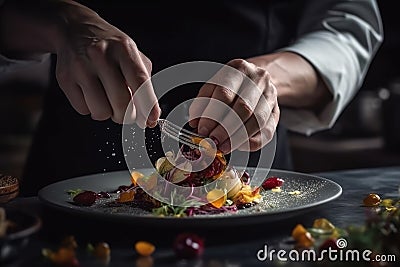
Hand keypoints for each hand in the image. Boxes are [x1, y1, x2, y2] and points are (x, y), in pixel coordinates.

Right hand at [54, 3, 159, 126]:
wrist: (74, 30)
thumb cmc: (109, 47)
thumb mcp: (132, 55)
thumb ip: (143, 83)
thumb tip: (149, 115)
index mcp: (123, 49)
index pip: (139, 82)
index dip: (148, 105)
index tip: (151, 119)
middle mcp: (101, 56)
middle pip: (121, 102)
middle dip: (127, 116)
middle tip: (128, 113)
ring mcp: (80, 67)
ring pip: (101, 111)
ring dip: (108, 113)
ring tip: (107, 99)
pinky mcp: (65, 79)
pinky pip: (83, 110)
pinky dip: (90, 108)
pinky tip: (91, 93)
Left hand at [189, 59, 279, 153]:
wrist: (258, 80)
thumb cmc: (231, 85)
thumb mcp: (213, 87)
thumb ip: (202, 103)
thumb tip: (196, 123)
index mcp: (239, 68)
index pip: (225, 93)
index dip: (212, 115)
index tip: (202, 130)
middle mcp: (258, 79)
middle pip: (243, 108)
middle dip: (225, 129)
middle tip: (213, 142)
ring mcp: (271, 96)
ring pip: (257, 121)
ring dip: (237, 138)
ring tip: (222, 147)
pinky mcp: (276, 112)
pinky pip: (266, 132)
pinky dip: (251, 142)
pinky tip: (238, 146)